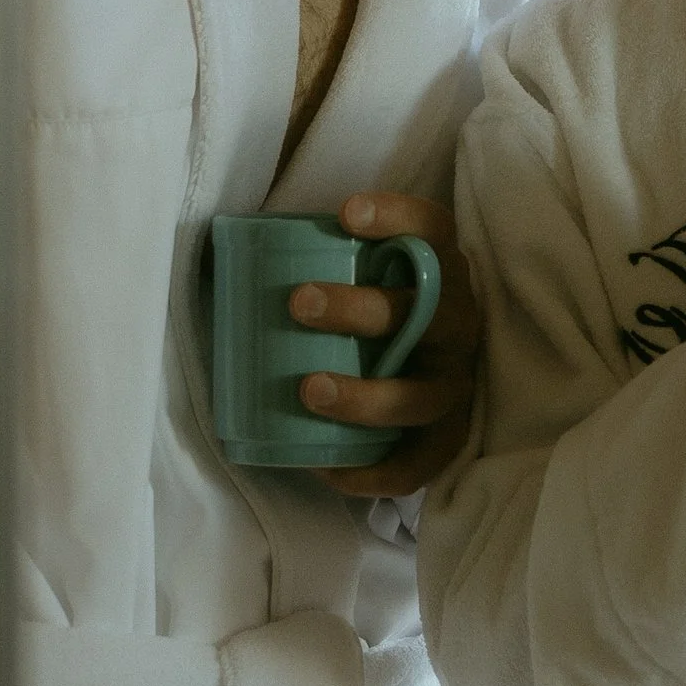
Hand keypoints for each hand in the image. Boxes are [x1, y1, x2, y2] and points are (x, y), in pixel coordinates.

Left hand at [288, 192, 479, 496]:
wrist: (424, 375)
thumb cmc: (373, 317)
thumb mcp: (365, 278)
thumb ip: (324, 259)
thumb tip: (228, 244)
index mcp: (439, 274)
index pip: (434, 232)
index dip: (399, 218)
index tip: (345, 213)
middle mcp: (457, 326)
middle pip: (430, 314)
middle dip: (364, 310)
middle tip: (299, 303)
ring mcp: (455, 384)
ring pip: (422, 396)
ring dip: (367, 396)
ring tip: (311, 391)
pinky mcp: (446, 437)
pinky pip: (418, 464)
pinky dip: (374, 473)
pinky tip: (327, 470)